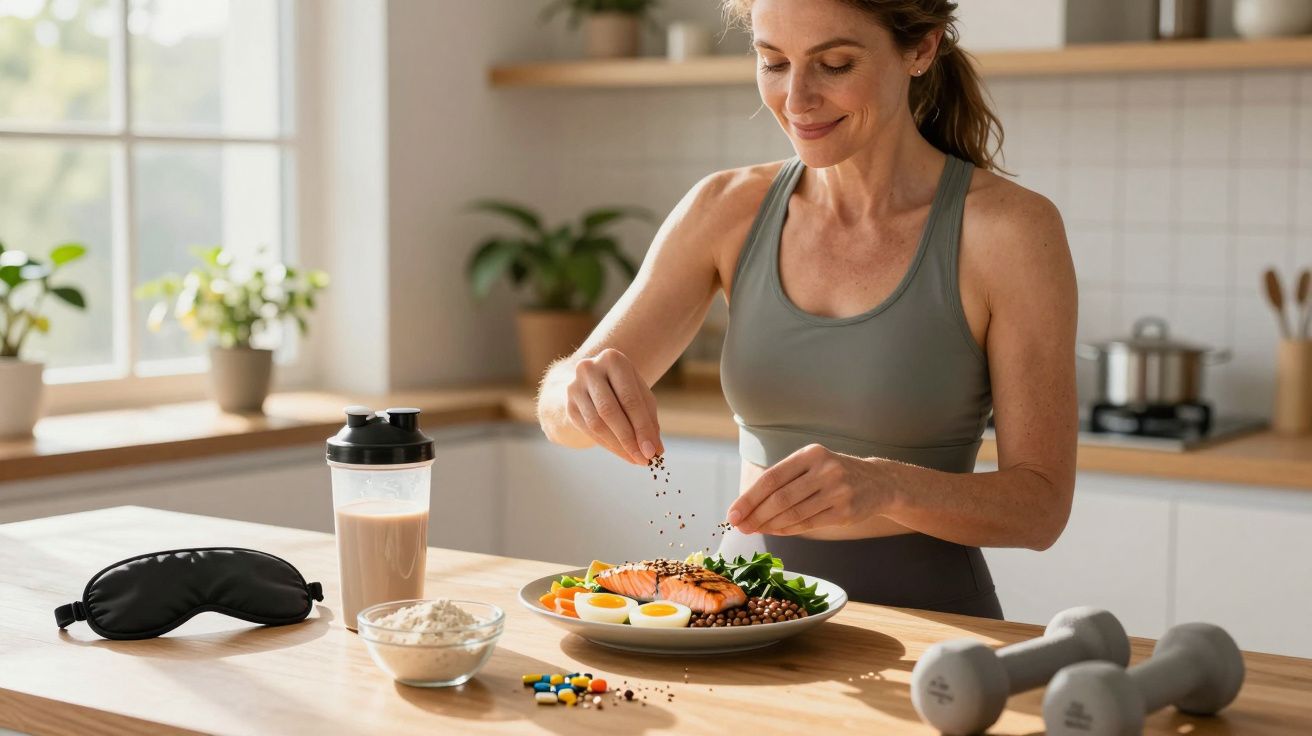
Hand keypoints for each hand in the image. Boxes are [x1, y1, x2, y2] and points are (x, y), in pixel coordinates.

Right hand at [564, 348, 663, 464]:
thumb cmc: (624, 388)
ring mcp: (575, 387)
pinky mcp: (569, 406)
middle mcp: (590, 370)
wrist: (593, 381)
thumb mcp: (640, 394)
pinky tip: (622, 452)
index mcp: (613, 360)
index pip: (629, 399)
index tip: (653, 451)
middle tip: (645, 459)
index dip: (642, 427)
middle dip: (629, 439)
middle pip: (609, 411)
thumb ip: (649, 419)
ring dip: (618, 446)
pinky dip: (608, 445)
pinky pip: (588, 431)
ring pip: (597, 424)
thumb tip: (656, 450)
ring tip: (635, 459)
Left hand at [727, 444, 890, 534]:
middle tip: (740, 526)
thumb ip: (783, 479)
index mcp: (811, 454)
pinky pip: (808, 524)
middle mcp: (825, 470)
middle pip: (780, 498)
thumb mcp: (811, 464)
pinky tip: (775, 531)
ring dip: (769, 525)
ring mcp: (837, 491)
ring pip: (794, 513)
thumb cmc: (833, 474)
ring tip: (754, 529)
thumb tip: (748, 505)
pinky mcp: (845, 512)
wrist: (878, 482)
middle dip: (756, 515)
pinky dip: (788, 529)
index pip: (772, 478)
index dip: (749, 497)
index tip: (733, 513)